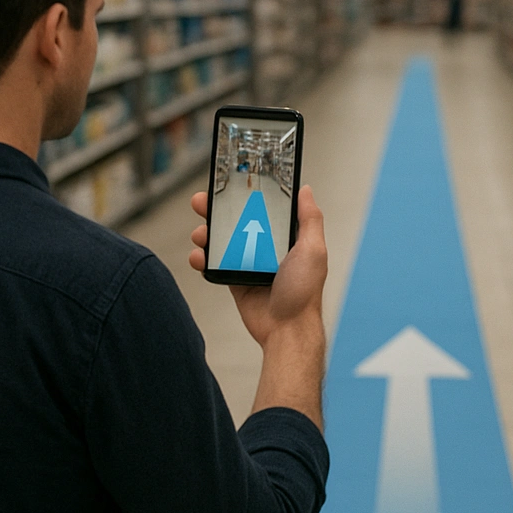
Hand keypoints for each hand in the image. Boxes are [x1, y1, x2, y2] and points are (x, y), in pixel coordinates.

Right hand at [188, 186, 327, 349]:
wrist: (286, 329)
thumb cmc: (304, 292)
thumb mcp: (313, 250)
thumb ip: (309, 219)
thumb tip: (305, 190)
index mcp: (286, 237)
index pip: (264, 209)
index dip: (247, 195)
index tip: (231, 183)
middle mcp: (266, 247)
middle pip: (237, 221)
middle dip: (217, 210)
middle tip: (202, 202)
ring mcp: (248, 263)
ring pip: (221, 241)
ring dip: (206, 233)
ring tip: (200, 233)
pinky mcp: (234, 280)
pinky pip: (214, 264)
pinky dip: (202, 258)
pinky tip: (198, 255)